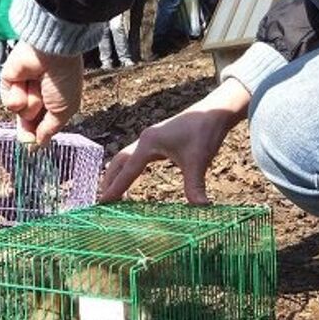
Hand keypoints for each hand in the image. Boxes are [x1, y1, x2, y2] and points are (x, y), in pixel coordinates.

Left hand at [0, 42, 83, 145]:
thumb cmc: (64, 80)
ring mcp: (23, 89)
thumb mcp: (63, 112)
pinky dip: (18, 94)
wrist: (52, 54)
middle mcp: (37, 97)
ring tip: (38, 87)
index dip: (37, 134)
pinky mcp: (9, 81)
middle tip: (33, 122)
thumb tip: (39, 146)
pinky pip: (9, 101)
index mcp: (53, 103)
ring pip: (19, 112)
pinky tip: (26, 81)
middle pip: (26, 122)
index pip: (40, 125)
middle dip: (29, 125)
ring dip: (30, 103)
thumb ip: (49, 130)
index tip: (33, 145)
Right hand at [101, 78, 250, 203]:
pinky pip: (136, 156)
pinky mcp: (158, 139)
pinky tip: (132, 177)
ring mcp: (150, 138)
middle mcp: (145, 140)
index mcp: (149, 143)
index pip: (127, 170)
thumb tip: (200, 208)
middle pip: (119, 161)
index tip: (103, 203)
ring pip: (126, 157)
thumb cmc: (205, 133)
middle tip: (103, 201)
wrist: (215, 111)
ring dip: (118, 173)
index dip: (116, 188)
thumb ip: (195, 186)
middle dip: (110, 181)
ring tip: (113, 192)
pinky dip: (129, 168)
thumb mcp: (198, 161)